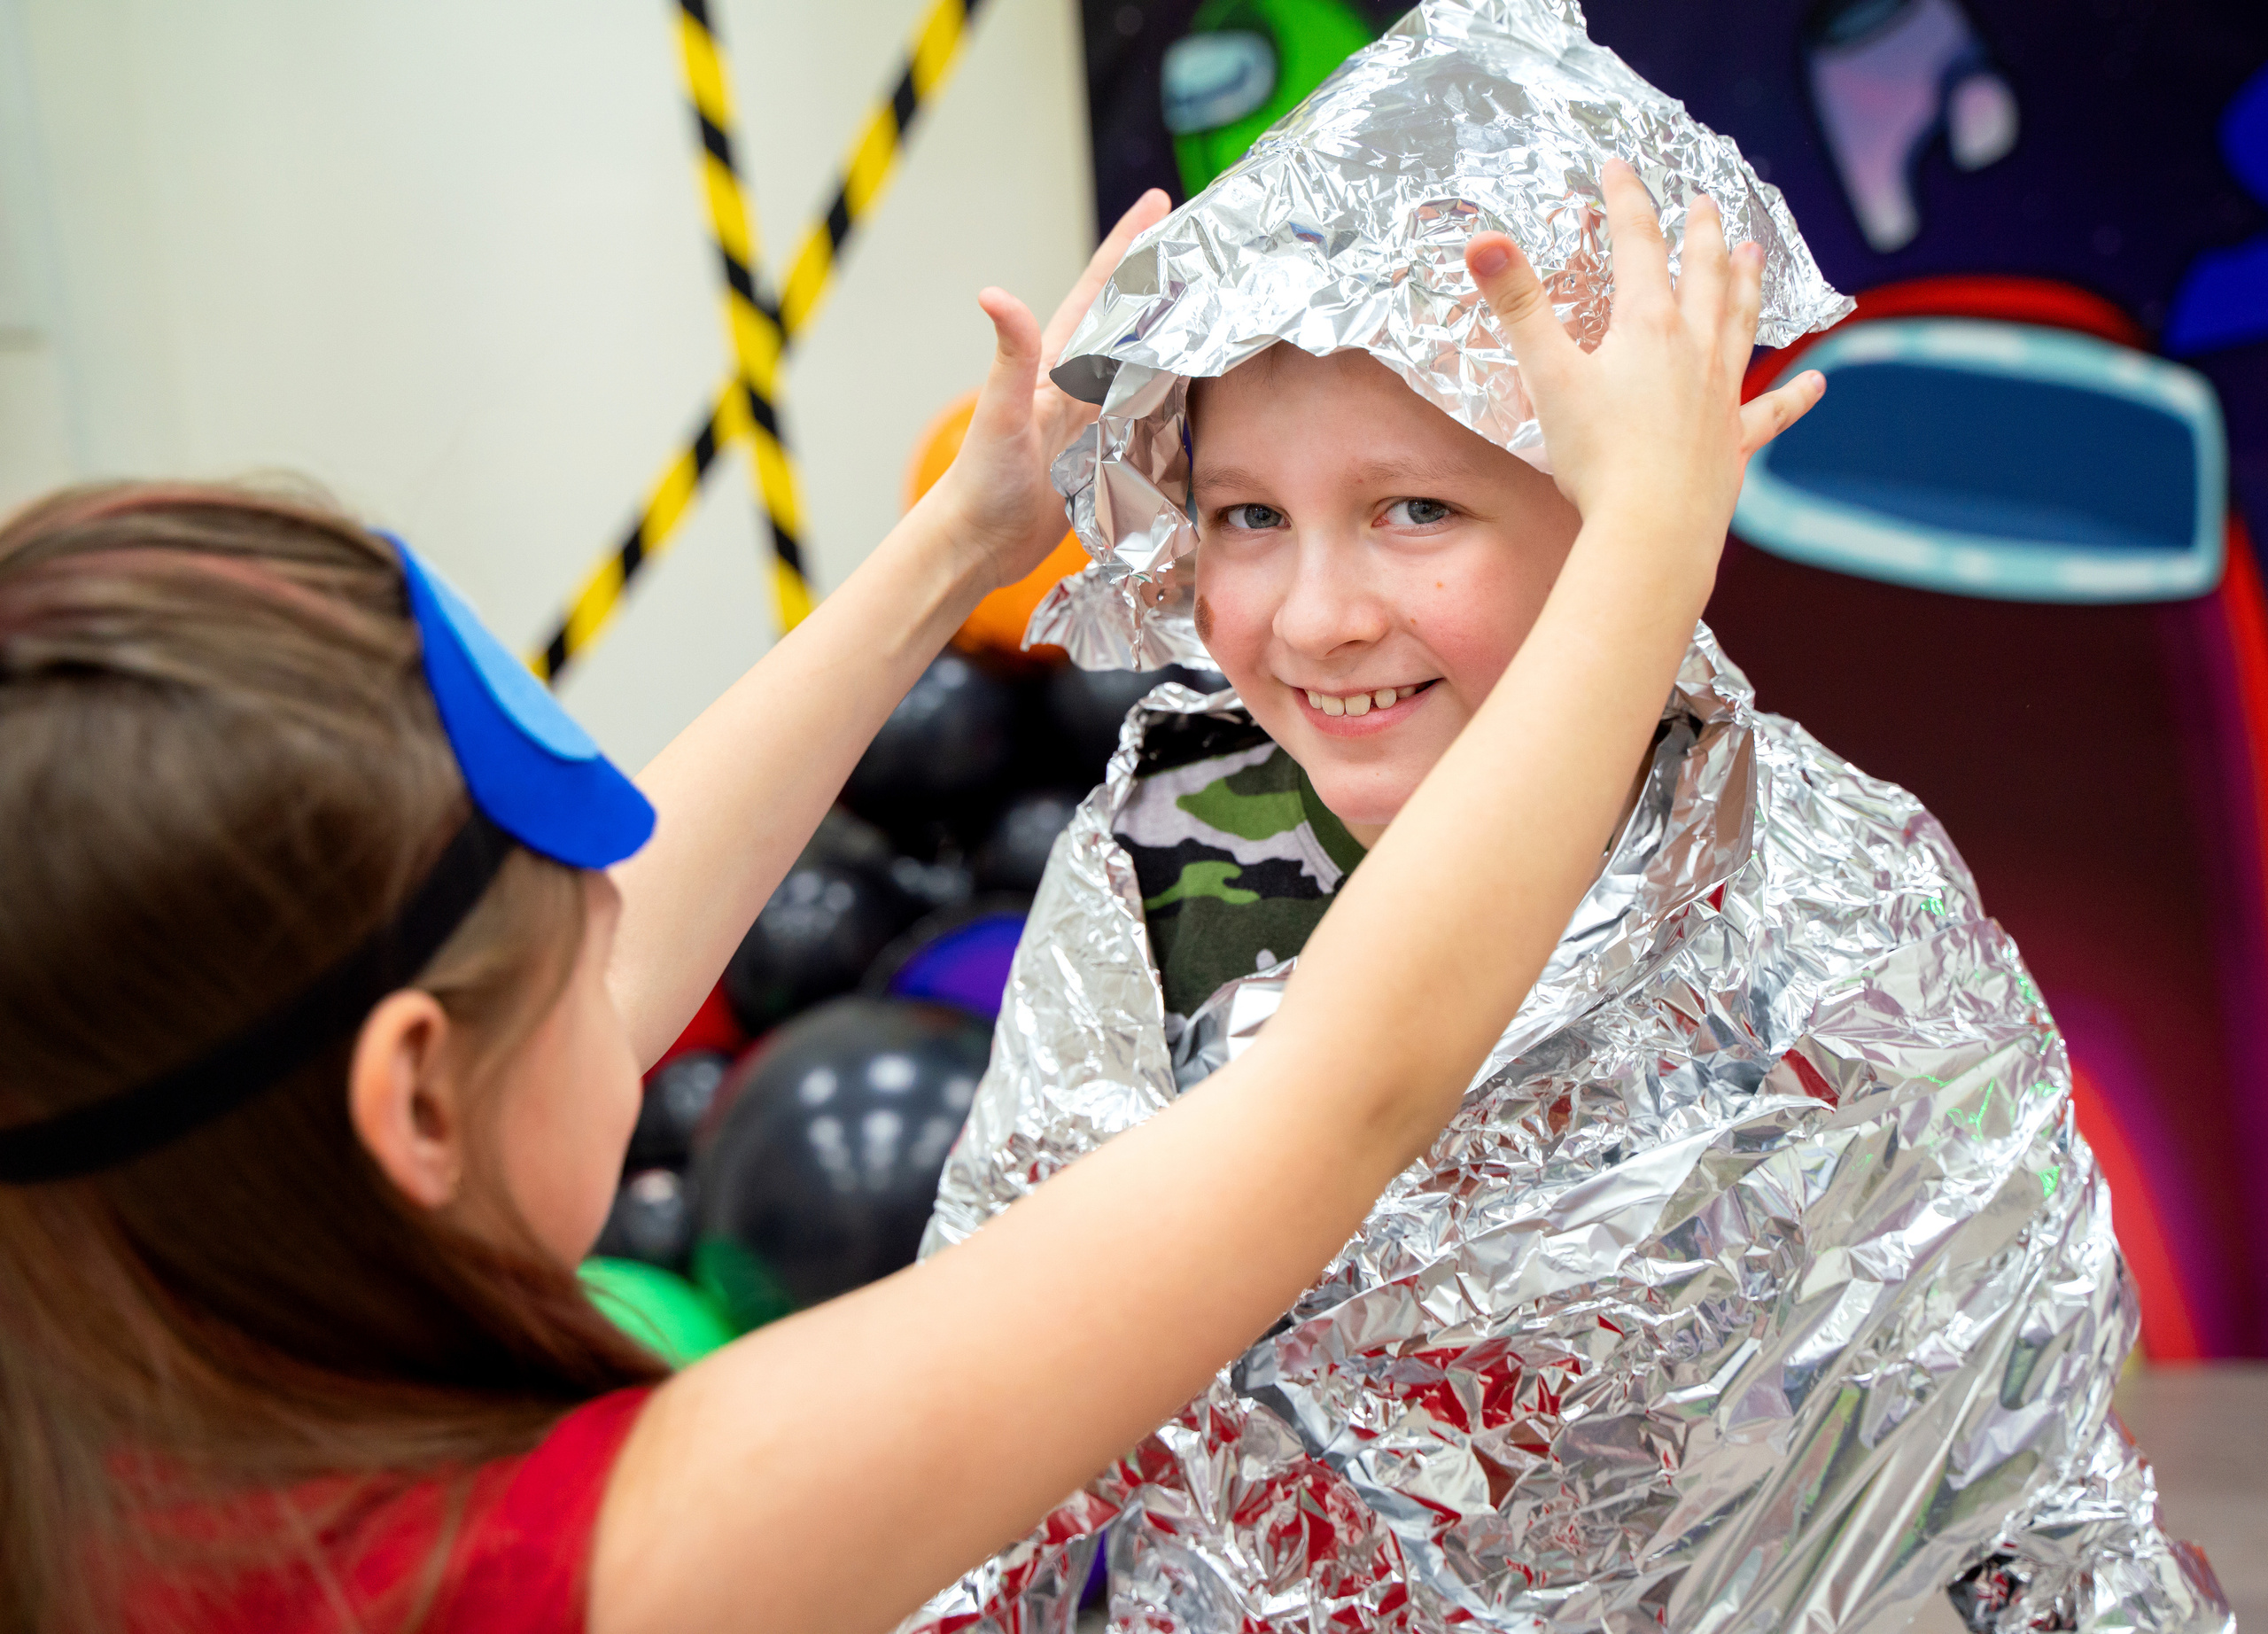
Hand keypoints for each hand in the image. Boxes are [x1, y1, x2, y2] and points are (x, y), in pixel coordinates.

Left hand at [931, 189, 1173, 594]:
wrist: (978, 543)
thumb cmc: (981, 482)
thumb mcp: (999, 414)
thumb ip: (1008, 356)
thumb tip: (994, 294)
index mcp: (1056, 365)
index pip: (1099, 291)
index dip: (1128, 245)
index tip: (1158, 203)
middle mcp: (1077, 385)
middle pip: (1132, 319)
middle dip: (1166, 278)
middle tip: (1206, 243)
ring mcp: (1092, 419)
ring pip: (1146, 363)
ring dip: (1176, 333)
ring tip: (1214, 303)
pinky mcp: (1104, 456)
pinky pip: (1149, 415)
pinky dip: (1174, 394)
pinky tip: (1194, 387)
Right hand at [1462, 161, 1823, 540]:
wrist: (1652, 528)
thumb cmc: (1597, 456)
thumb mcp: (1547, 375)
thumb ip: (1517, 305)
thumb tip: (1482, 238)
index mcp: (1648, 326)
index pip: (1638, 243)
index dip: (1627, 200)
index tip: (1620, 167)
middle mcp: (1695, 348)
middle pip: (1703, 274)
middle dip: (1703, 232)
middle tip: (1706, 200)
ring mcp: (1721, 394)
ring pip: (1741, 324)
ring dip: (1748, 284)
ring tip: (1755, 254)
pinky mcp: (1735, 441)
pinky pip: (1772, 410)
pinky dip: (1795, 395)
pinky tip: (1817, 382)